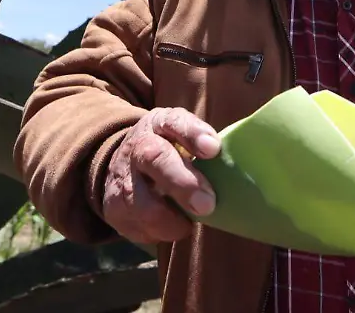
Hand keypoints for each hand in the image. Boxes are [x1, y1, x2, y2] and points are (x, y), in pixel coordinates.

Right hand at [102, 107, 220, 243]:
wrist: (120, 162)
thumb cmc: (169, 148)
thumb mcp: (182, 134)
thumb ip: (205, 145)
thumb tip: (240, 165)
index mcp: (160, 124)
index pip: (174, 122)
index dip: (193, 134)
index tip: (213, 149)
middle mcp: (138, 147)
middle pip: (156, 160)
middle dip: (183, 184)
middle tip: (208, 205)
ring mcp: (123, 179)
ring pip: (143, 205)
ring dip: (172, 220)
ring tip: (190, 222)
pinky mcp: (114, 209)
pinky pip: (140, 228)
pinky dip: (161, 232)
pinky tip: (172, 226)